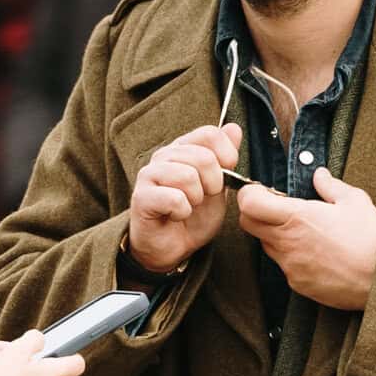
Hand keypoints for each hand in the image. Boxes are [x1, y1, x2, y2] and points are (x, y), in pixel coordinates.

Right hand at [128, 122, 241, 270]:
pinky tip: (175, 215)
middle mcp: (164, 156)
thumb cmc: (193, 216)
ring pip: (188, 176)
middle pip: (204, 157)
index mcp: (183, 148)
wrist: (172, 247)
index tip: (223, 178)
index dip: (226, 156)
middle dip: (214, 184)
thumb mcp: (219, 186)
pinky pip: (175, 199)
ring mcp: (150, 174)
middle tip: (203, 198)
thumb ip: (226, 158)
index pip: (210, 134)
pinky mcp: (142, 197)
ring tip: (189, 206)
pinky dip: (182, 212)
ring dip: (196, 199)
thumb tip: (234, 128)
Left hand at [235, 168, 375, 309]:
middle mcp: (287, 243)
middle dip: (256, 213)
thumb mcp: (354, 200)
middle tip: (277, 208)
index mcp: (297, 217)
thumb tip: (318, 174)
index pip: (249, 204)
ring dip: (275, 236)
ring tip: (303, 232)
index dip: (249, 195)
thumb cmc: (370, 237)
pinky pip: (284, 267)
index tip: (261, 192)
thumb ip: (329, 185)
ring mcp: (290, 266)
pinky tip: (315, 254)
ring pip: (266, 246)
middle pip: (248, 225)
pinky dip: (292, 257)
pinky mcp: (297, 284)